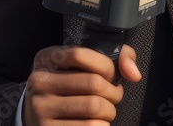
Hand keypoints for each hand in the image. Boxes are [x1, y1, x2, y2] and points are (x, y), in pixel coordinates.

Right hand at [24, 44, 141, 125]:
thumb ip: (115, 57)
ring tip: (106, 110)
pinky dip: (102, 125)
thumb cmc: (69, 86)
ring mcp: (40, 108)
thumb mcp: (82, 65)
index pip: (80, 54)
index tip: (112, 75)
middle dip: (114, 92)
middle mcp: (39, 82)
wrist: (39, 116)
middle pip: (93, 83)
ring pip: (94, 107)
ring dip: (109, 111)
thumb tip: (134, 73)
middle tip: (114, 96)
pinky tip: (97, 122)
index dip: (106, 65)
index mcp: (47, 59)